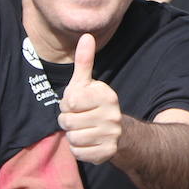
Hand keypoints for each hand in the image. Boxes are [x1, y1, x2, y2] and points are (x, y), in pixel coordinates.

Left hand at [57, 34, 121, 164]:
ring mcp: (111, 135)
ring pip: (73, 138)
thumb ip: (84, 61)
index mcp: (106, 96)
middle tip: (79, 119)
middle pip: (68, 121)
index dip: (68, 104)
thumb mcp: (88, 83)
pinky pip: (78, 153)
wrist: (120, 134)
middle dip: (68, 121)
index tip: (76, 104)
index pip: (70, 101)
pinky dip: (79, 150)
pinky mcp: (107, 153)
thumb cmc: (95, 105)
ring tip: (83, 130)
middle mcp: (112, 115)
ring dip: (73, 136)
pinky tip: (88, 143)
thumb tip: (86, 36)